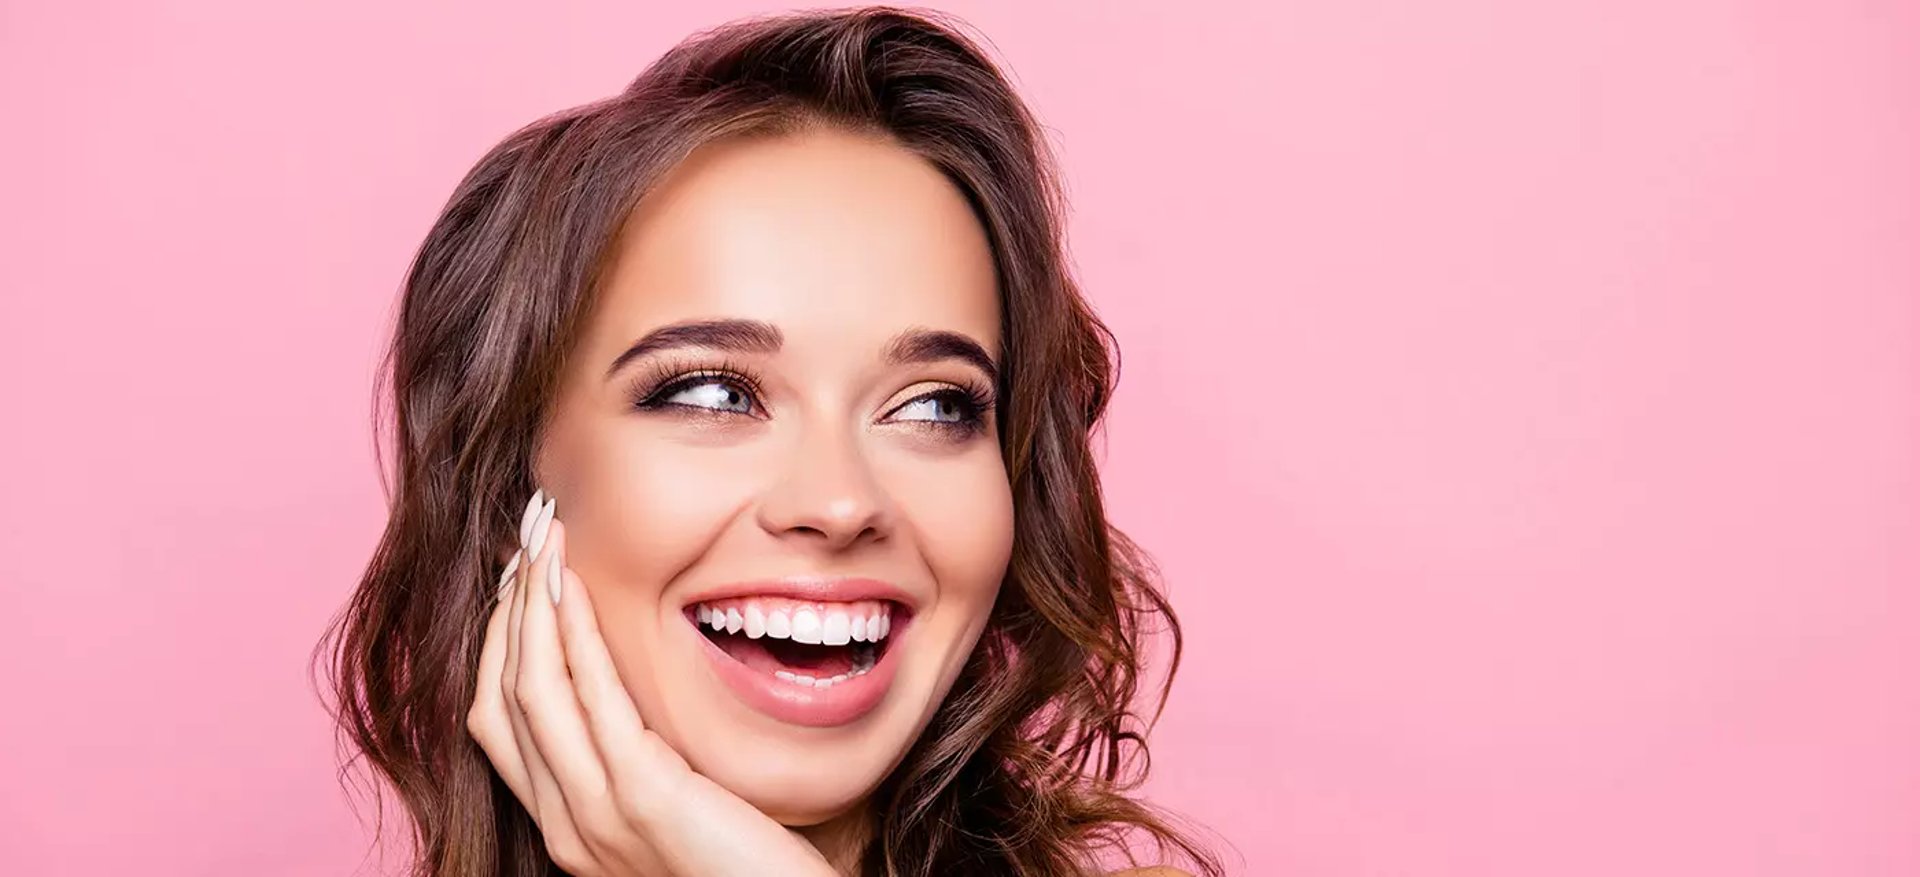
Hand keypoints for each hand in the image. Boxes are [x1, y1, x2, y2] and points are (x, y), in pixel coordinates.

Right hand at [466, 491, 841, 876]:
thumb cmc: (753, 865)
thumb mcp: (682, 803)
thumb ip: (647, 758)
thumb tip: (634, 689)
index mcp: (569, 825)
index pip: (501, 719)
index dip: (502, 639)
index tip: (522, 573)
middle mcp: (567, 826)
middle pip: (501, 697)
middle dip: (507, 607)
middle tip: (527, 532)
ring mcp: (595, 818)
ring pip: (531, 692)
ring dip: (532, 604)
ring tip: (544, 537)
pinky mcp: (640, 800)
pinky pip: (592, 703)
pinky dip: (577, 637)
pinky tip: (578, 586)